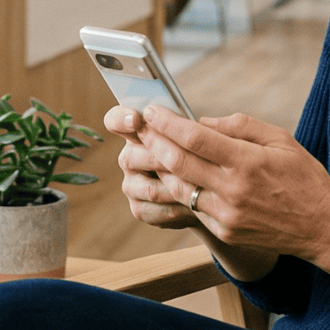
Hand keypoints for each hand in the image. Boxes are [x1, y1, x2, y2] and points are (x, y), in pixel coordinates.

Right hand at [104, 105, 199, 229]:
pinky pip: (154, 211)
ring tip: (204, 189)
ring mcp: (132, 184)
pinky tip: (197, 208)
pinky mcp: (140, 208)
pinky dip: (177, 209)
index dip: (121, 119)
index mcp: (140, 131)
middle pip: (135, 156)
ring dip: (177, 189)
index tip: (136, 120)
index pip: (116, 119)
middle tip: (192, 163)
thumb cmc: (210, 156)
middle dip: (163, 159)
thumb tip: (205, 125)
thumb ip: (208, 127)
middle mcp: (130, 156)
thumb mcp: (213, 137)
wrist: (211, 195)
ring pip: (150, 188)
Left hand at [129, 105, 329, 271]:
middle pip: (178, 163)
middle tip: (141, 127)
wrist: (323, 227)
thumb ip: (240, 126)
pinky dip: (179, 190)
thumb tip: (200, 122)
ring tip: (149, 150)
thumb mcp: (281, 140)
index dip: (168, 123)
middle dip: (153, 142)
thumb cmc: (304, 177)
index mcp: (248, 162)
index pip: (195, 139)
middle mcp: (233, 190)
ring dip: (159, 168)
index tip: (153, 110)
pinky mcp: (224, 231)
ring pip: (178, 188)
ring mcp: (226, 215)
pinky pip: (192, 208)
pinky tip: (172, 176)